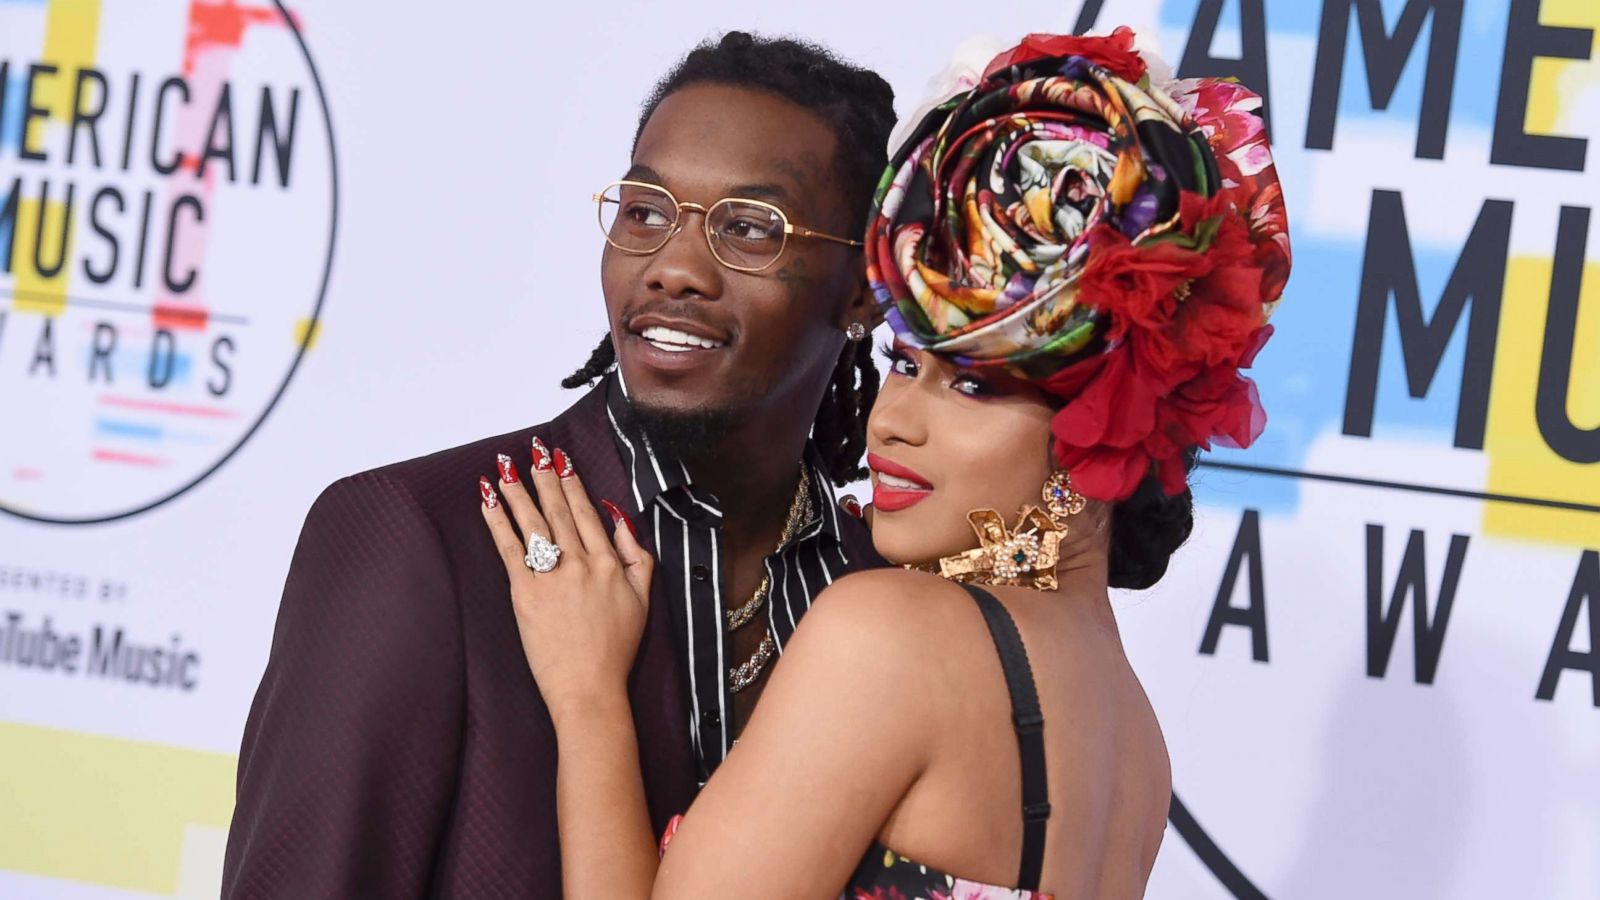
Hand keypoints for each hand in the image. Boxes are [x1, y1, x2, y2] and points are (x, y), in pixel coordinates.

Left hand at [479, 439, 653, 721]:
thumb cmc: (616, 649)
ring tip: (504, 467)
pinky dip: (497, 522)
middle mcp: (581, 562)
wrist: (589, 687)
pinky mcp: (525, 593)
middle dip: (545, 477)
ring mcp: (552, 577)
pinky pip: (509, 549)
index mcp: (609, 562)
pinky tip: (488, 503)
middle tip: (533, 450)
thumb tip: (620, 521)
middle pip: (558, 510)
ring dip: (517, 491)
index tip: (561, 461)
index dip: (572, 484)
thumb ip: (636, 556)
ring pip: (533, 522)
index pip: (587, 513)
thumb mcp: (643, 599)